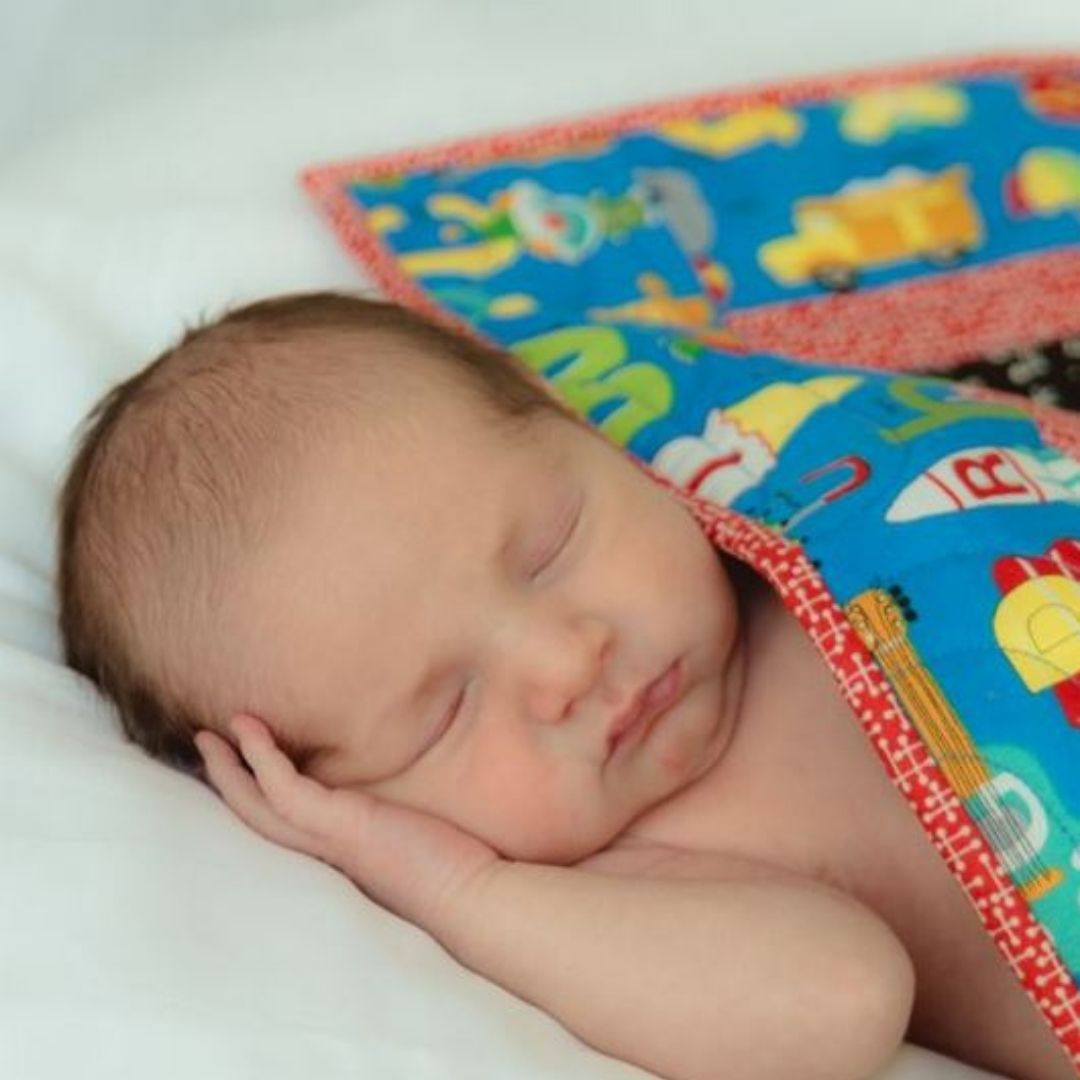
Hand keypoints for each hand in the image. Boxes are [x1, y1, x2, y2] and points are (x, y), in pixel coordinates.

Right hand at [194, 714, 501, 935]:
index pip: (279, 827)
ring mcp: (325, 842)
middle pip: (253, 818)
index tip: (237, 766)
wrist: (471, 895)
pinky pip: (283, 788)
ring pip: (256, 805)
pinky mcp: (338, 827)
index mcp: (332, 856)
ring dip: (228, 768)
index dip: (252, 796)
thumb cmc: (451, 867)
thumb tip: (397, 797)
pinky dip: (260, 757)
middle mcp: (319, 855)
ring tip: (209, 734)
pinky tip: (248, 729)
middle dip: (224, 781)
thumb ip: (388, 820)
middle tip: (203, 745)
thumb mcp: (407, 836)